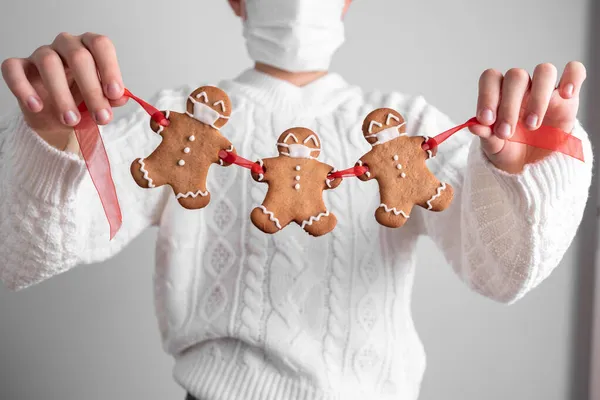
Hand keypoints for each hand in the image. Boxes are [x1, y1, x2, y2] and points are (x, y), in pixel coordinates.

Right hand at [1, 32, 127, 149]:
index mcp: (90, 47)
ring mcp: (40, 54)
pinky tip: (36, 107)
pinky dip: (23, 88)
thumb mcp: (101, 102)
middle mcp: (66, 45)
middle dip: (92, 90)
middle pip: (79, 56)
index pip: (101, 45)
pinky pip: (13, 69)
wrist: (56, 118)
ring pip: (49, 63)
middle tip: (101, 117)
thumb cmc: (82, 102)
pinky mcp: (18, 67)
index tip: (114, 94)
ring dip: (62, 95)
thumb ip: (111, 98)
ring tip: (71, 120)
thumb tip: (122, 97)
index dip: (109, 68)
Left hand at [469, 62, 585, 173]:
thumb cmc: (510, 151)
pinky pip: (575, 71)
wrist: (533, 168)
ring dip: (537, 98)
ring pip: (544, 71)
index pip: (490, 78)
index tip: (486, 119)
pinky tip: (565, 95)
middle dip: (509, 105)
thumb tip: (473, 126)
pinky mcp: (568, 97)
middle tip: (505, 132)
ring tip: (531, 125)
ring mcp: (545, 90)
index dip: (487, 95)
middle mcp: (521, 88)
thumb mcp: (494, 148)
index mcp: (498, 95)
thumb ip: (485, 135)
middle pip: (516, 76)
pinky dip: (572, 77)